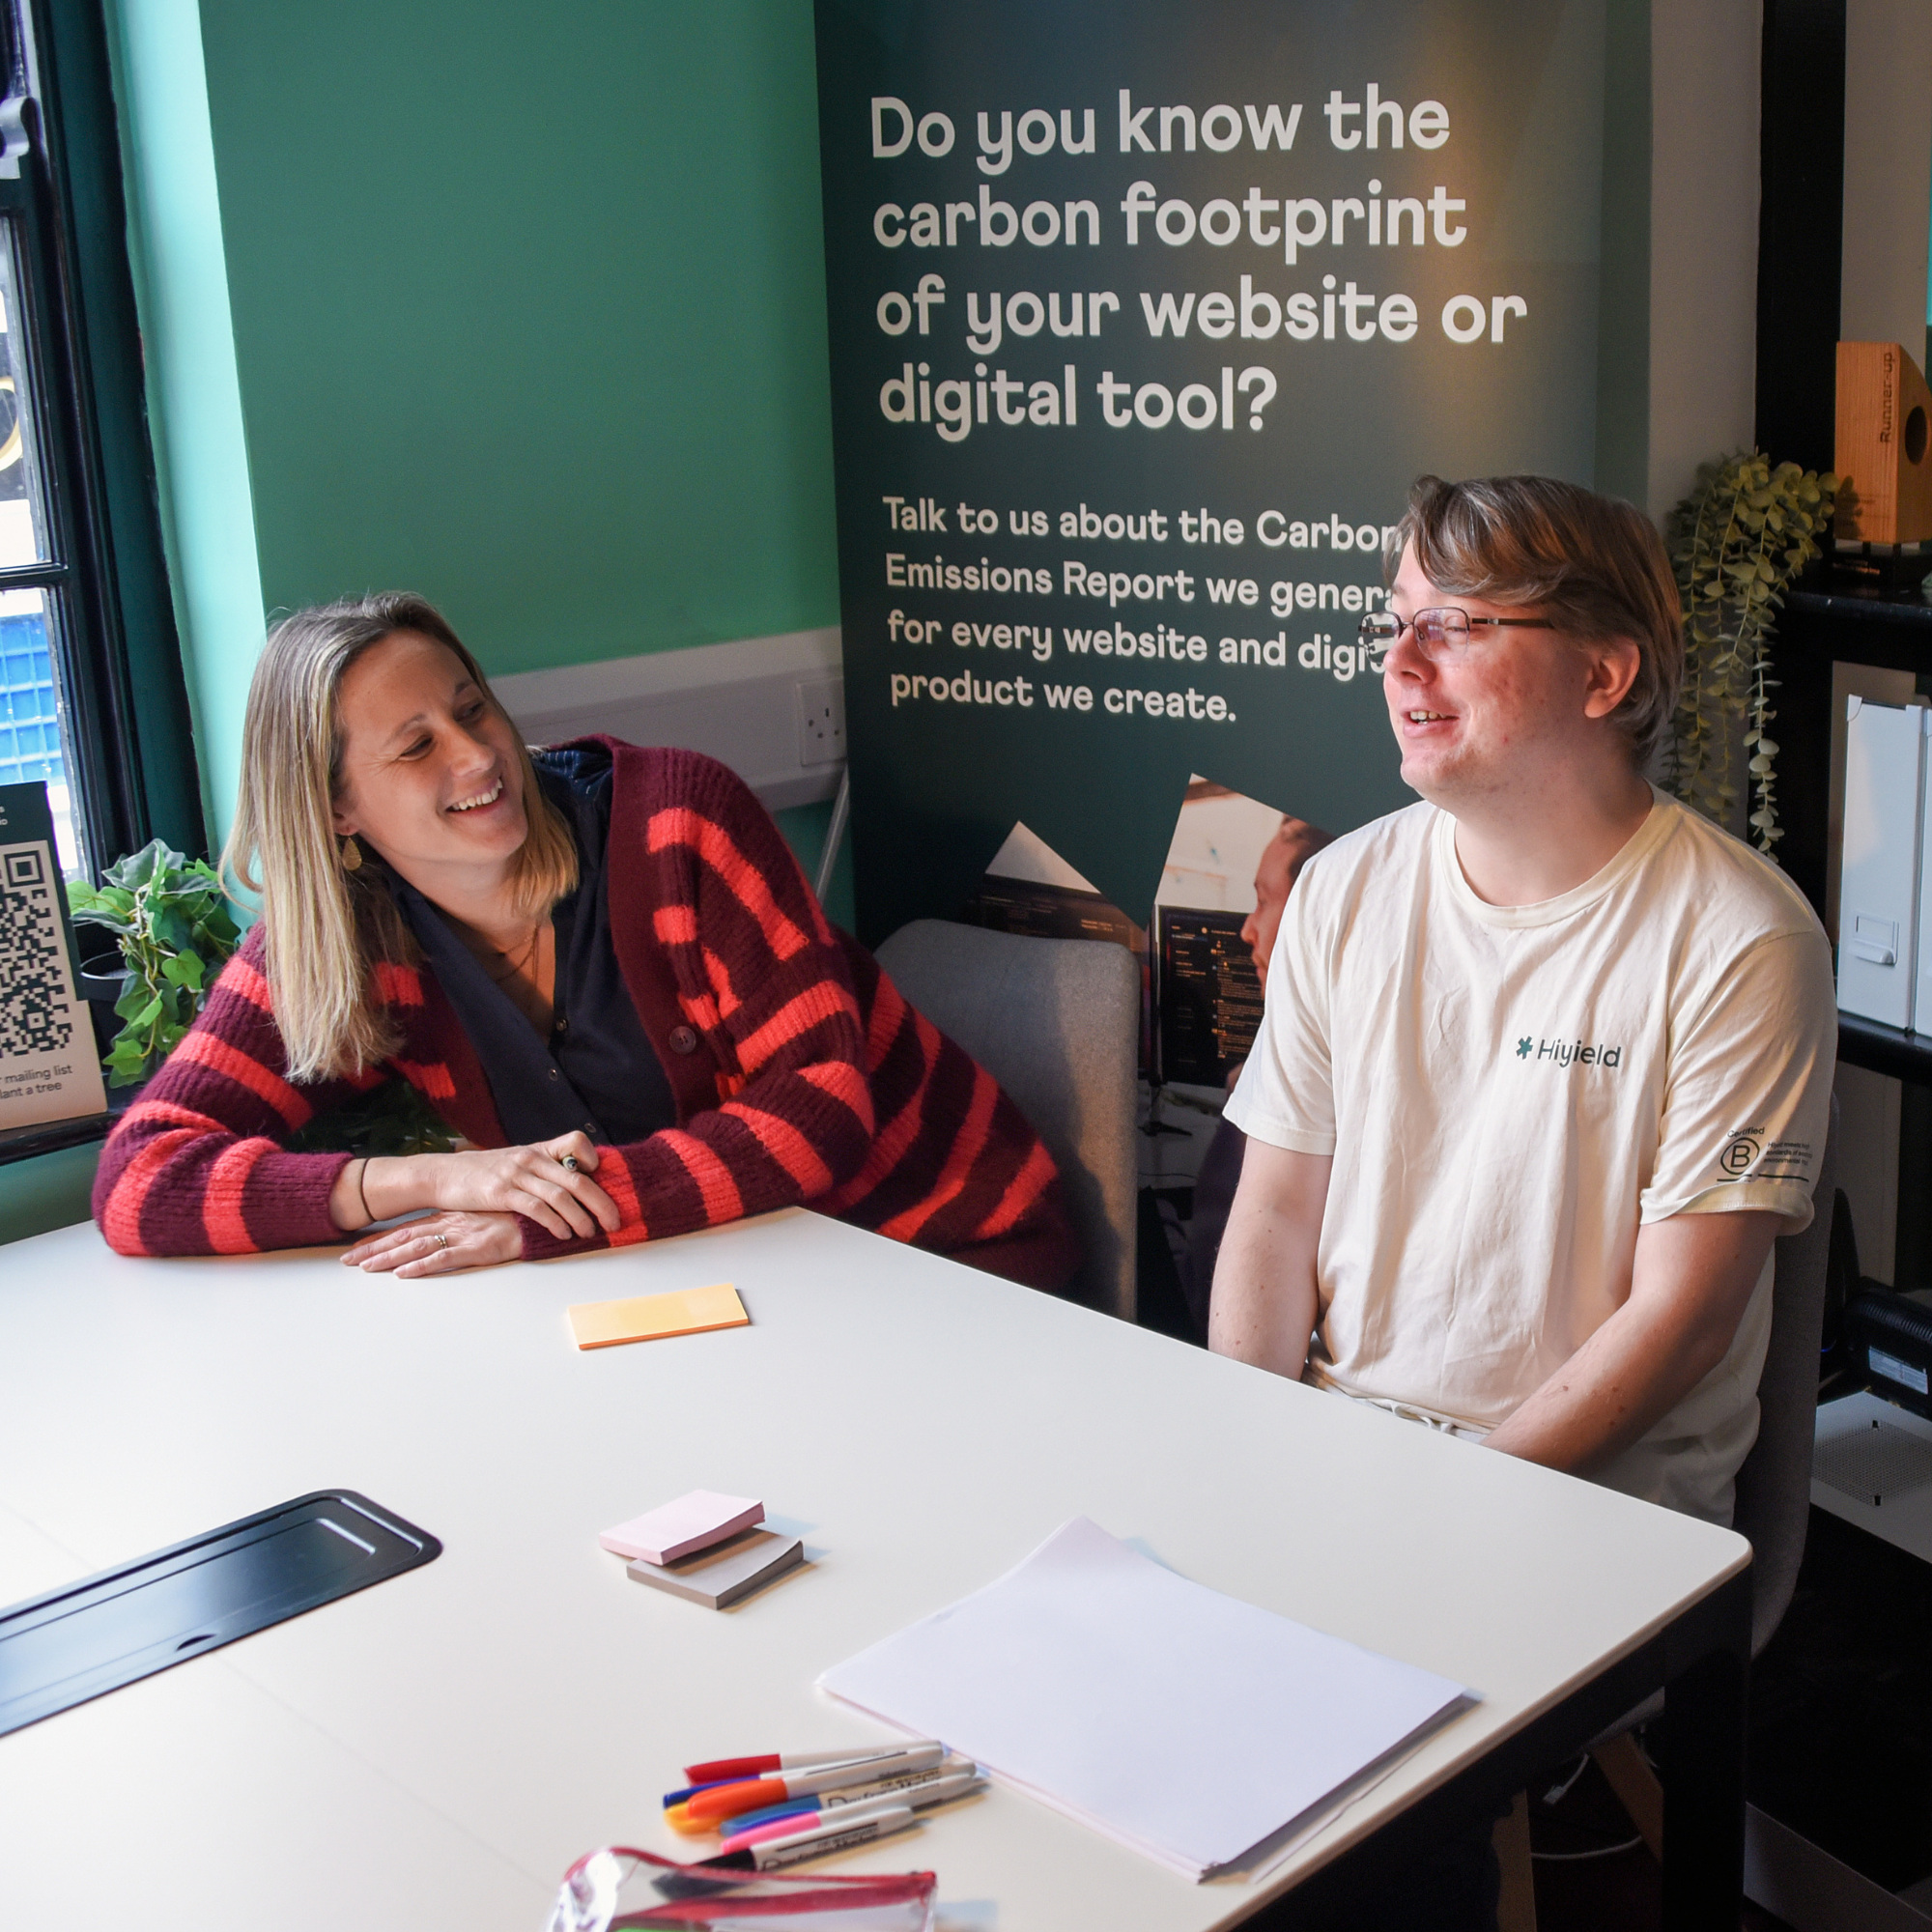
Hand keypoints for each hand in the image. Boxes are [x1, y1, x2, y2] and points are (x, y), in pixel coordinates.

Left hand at [342, 1209, 520, 1276]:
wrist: (544, 1216)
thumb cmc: (517, 1215)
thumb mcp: (486, 1211)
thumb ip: (465, 1216)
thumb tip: (450, 1222)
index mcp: (450, 1215)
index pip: (407, 1228)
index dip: (380, 1238)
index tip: (357, 1247)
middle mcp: (451, 1223)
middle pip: (404, 1237)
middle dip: (373, 1249)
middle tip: (347, 1260)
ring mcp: (463, 1236)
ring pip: (417, 1248)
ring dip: (389, 1258)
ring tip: (366, 1268)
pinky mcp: (477, 1249)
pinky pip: (444, 1259)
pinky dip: (422, 1267)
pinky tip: (405, 1274)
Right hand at [364, 1132, 621, 1241]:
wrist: (442, 1175)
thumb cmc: (481, 1173)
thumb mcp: (513, 1163)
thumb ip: (540, 1170)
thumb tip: (572, 1184)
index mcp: (537, 1149)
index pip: (575, 1141)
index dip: (592, 1157)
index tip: (600, 1176)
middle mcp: (530, 1158)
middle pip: (578, 1177)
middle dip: (601, 1201)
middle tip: (615, 1221)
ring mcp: (516, 1175)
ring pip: (561, 1195)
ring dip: (581, 1217)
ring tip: (591, 1233)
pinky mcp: (502, 1193)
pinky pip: (536, 1208)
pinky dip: (555, 1223)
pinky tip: (564, 1234)